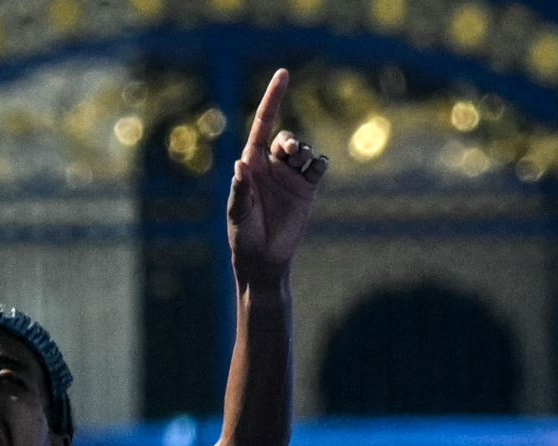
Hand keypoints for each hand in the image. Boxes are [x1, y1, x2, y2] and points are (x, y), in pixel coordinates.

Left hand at [227, 69, 326, 286]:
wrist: (265, 258)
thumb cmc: (244, 235)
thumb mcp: (238, 214)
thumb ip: (240, 190)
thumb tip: (240, 164)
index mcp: (251, 163)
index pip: (262, 124)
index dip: (272, 98)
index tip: (283, 74)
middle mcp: (272, 165)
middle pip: (286, 136)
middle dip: (290, 140)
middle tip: (290, 153)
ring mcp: (291, 176)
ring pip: (304, 149)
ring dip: (304, 151)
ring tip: (300, 164)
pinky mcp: (308, 189)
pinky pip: (318, 166)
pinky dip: (319, 163)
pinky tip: (314, 169)